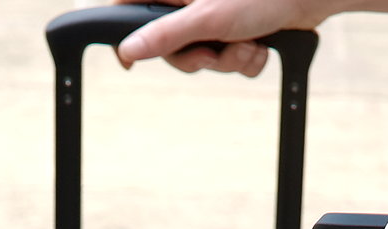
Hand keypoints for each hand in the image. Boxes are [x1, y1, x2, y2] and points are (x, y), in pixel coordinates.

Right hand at [116, 0, 329, 77]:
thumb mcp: (207, 18)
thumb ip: (165, 35)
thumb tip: (128, 49)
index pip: (132, 7)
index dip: (127, 37)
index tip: (129, 64)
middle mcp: (191, 0)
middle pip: (171, 45)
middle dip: (199, 58)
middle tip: (215, 52)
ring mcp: (215, 15)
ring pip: (204, 56)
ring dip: (229, 61)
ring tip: (248, 44)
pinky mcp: (238, 29)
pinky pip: (229, 59)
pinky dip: (245, 60)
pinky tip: (260, 46)